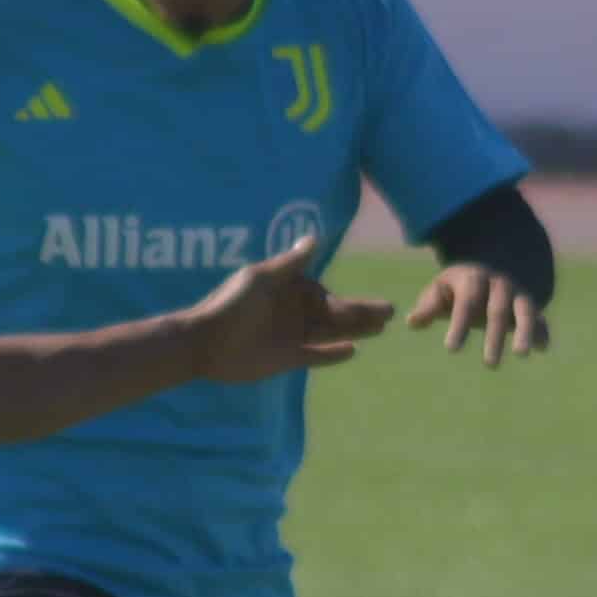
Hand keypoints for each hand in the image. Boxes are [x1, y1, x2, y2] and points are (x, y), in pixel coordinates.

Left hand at [188, 240, 397, 382]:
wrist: (205, 341)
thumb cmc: (231, 304)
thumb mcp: (262, 277)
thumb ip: (291, 262)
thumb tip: (315, 238)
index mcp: (291, 291)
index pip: (328, 296)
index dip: (356, 302)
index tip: (381, 304)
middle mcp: (296, 314)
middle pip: (337, 315)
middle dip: (363, 314)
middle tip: (391, 314)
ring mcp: (293, 337)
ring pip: (332, 333)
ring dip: (356, 330)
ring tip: (381, 329)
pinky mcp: (287, 359)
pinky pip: (317, 355)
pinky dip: (333, 353)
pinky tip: (353, 351)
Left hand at [406, 264, 548, 367]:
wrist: (486, 273)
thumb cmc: (456, 289)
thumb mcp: (439, 291)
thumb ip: (428, 306)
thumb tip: (411, 321)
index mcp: (472, 278)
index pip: (466, 301)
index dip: (459, 325)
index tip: (451, 349)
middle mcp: (498, 283)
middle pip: (497, 309)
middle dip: (494, 337)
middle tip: (490, 365)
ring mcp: (516, 293)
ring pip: (525, 310)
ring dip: (525, 331)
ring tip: (521, 354)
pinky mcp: (529, 306)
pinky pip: (539, 317)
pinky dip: (542, 331)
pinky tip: (543, 348)